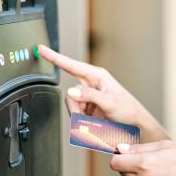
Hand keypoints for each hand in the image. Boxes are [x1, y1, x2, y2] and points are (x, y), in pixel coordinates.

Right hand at [37, 44, 151, 127]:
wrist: (134, 127)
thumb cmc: (128, 110)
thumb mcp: (109, 102)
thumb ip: (89, 96)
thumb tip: (71, 91)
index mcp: (96, 76)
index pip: (70, 65)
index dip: (54, 57)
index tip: (41, 48)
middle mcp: (90, 85)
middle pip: (70, 95)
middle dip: (77, 109)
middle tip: (90, 117)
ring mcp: (88, 98)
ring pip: (72, 108)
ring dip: (81, 118)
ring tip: (97, 122)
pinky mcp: (87, 110)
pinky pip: (76, 116)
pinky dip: (83, 123)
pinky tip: (95, 124)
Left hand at [110, 140, 175, 175]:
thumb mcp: (165, 146)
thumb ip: (139, 148)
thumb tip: (119, 149)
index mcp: (145, 163)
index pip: (115, 163)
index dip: (119, 158)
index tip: (126, 155)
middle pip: (123, 174)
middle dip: (131, 167)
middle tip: (150, 161)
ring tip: (159, 173)